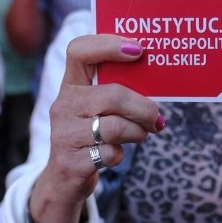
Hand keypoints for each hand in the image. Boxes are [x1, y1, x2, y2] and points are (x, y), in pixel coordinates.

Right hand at [28, 35, 164, 222]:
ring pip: (116, 126)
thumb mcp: (95, 108)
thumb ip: (116, 90)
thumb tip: (158, 77)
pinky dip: (121, 154)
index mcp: (70, 85)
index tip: (138, 50)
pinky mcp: (72, 161)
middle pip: (113, 95)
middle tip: (156, 118)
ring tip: (140, 134)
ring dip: (138, 132)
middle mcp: (63, 105)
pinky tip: (115, 154)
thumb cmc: (91, 134)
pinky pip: (111, 153)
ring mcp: (64, 134)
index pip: (79, 51)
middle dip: (143, 107)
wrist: (64, 178)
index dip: (108, 44)